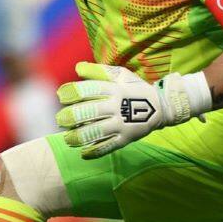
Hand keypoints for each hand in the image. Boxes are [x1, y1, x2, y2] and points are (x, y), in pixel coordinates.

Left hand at [56, 62, 200, 158]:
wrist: (162, 106)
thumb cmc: (134, 88)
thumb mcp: (120, 75)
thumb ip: (98, 71)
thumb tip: (77, 68)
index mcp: (114, 89)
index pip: (89, 89)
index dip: (71, 92)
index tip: (61, 96)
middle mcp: (117, 106)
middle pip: (90, 111)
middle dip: (71, 116)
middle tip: (60, 119)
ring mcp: (122, 124)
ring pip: (97, 132)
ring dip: (78, 136)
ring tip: (68, 138)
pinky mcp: (126, 138)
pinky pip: (108, 147)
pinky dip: (94, 151)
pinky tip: (83, 153)